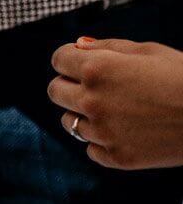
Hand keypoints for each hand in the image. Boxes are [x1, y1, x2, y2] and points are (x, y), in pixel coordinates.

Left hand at [48, 37, 182, 169]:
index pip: (58, 60)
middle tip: (96, 87)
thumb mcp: (148, 51)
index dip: (70, 60)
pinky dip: (100, 141)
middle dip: (70, 85)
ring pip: (68, 122)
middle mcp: (92, 101)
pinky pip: (89, 149)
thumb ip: (107, 47)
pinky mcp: (117, 157)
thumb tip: (78, 46)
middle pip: (55, 91)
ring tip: (114, 110)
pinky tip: (123, 131)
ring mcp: (103, 132)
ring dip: (83, 114)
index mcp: (97, 69)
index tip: (83, 63)